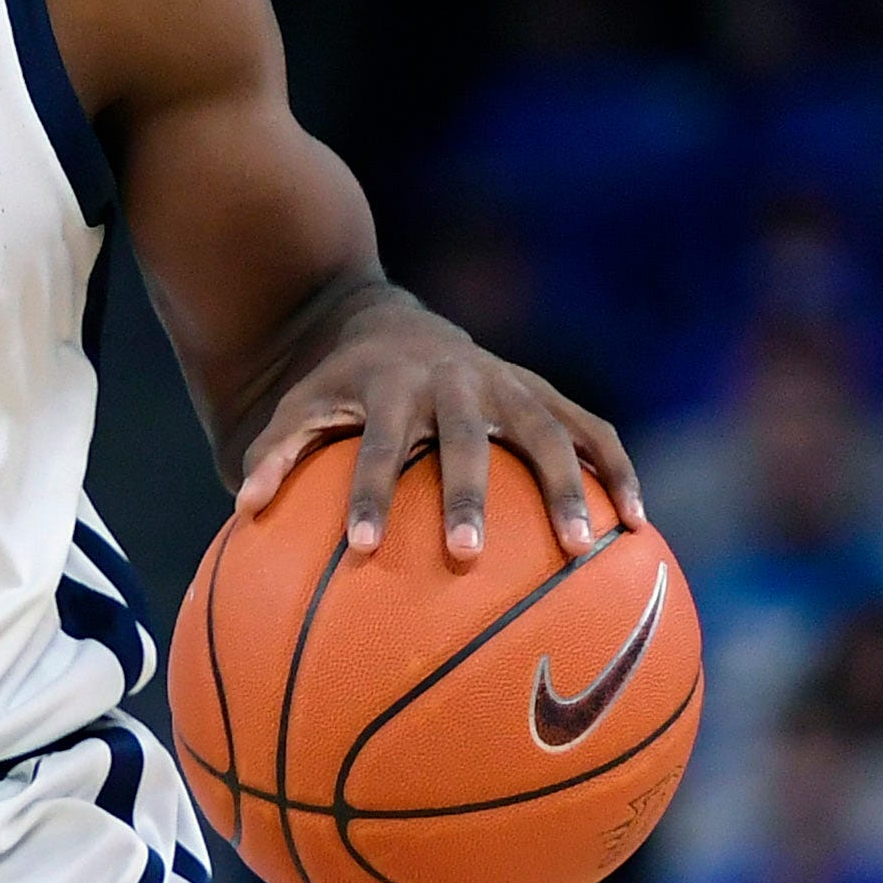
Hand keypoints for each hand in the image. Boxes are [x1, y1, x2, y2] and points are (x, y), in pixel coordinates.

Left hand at [232, 291, 640, 563]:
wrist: (389, 325)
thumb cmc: (340, 389)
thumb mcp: (297, 408)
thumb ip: (273, 455)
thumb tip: (244, 510)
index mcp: (390, 388)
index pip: (377, 447)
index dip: (369, 494)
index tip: (362, 548)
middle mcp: (454, 382)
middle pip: (465, 440)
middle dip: (466, 497)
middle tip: (466, 557)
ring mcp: (508, 385)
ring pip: (544, 432)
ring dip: (564, 488)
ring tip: (578, 549)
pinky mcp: (546, 394)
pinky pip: (591, 431)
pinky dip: (617, 471)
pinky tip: (637, 528)